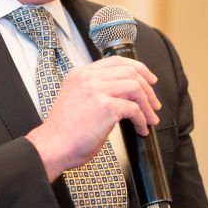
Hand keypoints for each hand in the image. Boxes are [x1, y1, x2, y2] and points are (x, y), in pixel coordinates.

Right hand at [25, 56, 161, 181]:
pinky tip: (140, 129)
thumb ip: (94, 89)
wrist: (53, 146)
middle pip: (130, 71)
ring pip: (135, 87)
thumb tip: (123, 94)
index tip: (149, 80)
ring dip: (148, 105)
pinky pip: (134, 109)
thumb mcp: (75, 98)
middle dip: (148, 88)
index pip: (115, 61)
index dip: (138, 68)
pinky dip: (141, 120)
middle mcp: (88, 78)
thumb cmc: (64, 130)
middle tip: (154, 104)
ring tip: (150, 119)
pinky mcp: (106, 107)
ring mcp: (97, 90)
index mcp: (80, 73)